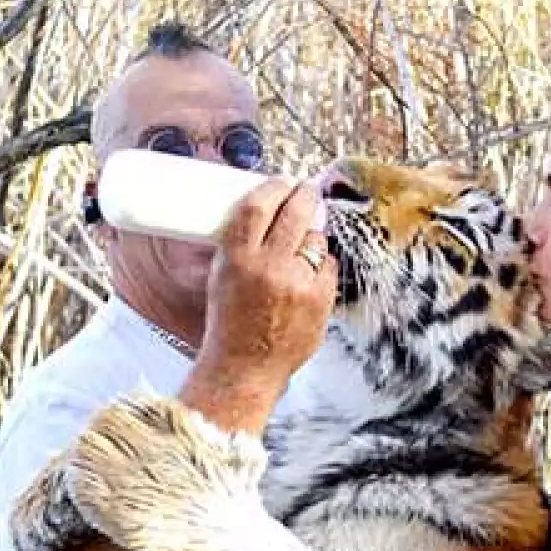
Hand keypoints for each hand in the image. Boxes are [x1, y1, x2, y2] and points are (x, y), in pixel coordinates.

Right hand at [182, 179, 335, 431]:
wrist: (245, 368)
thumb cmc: (229, 323)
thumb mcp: (222, 275)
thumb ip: (243, 243)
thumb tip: (270, 209)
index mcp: (237, 258)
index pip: (258, 206)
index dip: (273, 187)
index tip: (281, 182)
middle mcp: (269, 267)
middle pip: (295, 213)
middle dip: (304, 195)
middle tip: (306, 190)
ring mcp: (298, 284)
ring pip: (315, 239)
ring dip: (311, 232)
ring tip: (304, 236)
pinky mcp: (320, 300)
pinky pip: (328, 266)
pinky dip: (320, 265)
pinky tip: (309, 270)